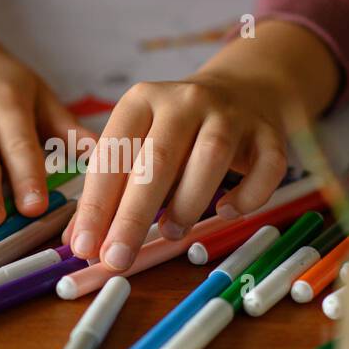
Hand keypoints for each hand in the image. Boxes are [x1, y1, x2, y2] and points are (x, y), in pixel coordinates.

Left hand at [64, 20, 340, 269]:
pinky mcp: (268, 133)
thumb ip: (110, 190)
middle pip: (157, 159)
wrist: (241, 91)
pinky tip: (227, 210)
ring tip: (171, 233)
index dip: (96, 204)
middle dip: (133, 216)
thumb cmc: (177, 131)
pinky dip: (247, 195)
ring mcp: (231, 115)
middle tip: (117, 258)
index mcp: (142, 101)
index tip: (84, 247)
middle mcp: (185, 101)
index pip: (113, 154)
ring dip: (188, 203)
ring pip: (211, 156)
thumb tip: (80, 242)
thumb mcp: (138, 146)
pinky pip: (265, 167)